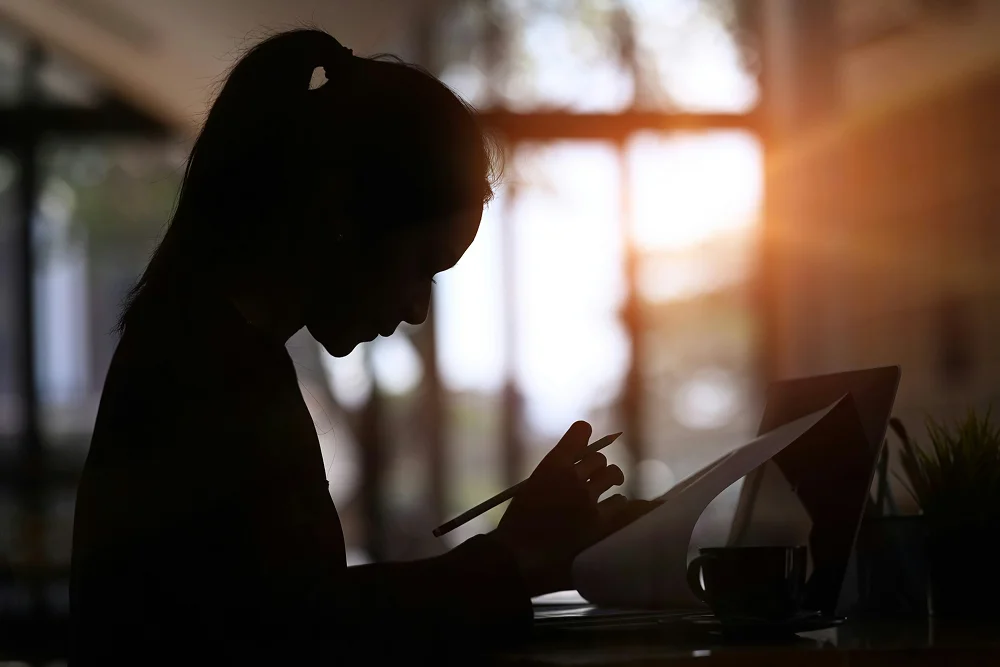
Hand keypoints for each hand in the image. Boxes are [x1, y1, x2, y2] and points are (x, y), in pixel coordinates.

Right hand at [491, 421, 639, 596]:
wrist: (517, 557)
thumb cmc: (518, 524)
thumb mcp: (531, 487)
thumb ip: (554, 473)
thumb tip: (577, 465)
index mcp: (552, 464)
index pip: (580, 431)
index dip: (583, 434)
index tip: (584, 438)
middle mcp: (573, 476)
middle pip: (599, 458)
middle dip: (595, 467)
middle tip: (591, 478)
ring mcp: (588, 499)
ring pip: (613, 474)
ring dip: (609, 481)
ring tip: (604, 490)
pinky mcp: (599, 522)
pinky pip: (620, 503)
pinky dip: (616, 506)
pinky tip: (608, 511)